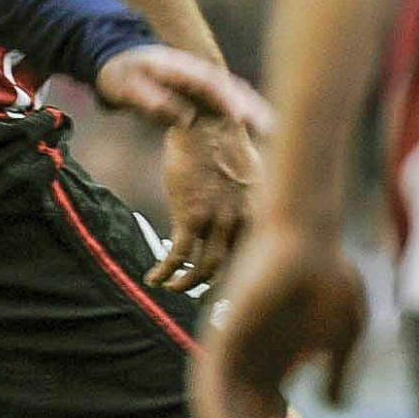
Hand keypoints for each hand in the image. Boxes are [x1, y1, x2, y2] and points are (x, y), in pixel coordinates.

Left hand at [93, 43, 271, 143]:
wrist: (123, 61)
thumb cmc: (122, 75)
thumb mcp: (125, 86)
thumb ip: (148, 98)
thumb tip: (183, 117)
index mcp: (179, 68)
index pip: (208, 83)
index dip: (225, 98)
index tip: (239, 116)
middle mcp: (197, 71)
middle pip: (228, 86)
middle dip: (249, 105)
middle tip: (267, 128)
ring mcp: (203, 79)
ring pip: (234, 91)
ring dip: (253, 108)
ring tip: (270, 130)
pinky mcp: (204, 90)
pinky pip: (229, 98)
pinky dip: (246, 109)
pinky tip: (262, 128)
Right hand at [147, 109, 256, 294]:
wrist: (205, 118)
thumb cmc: (224, 141)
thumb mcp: (251, 175)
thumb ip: (250, 202)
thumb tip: (245, 219)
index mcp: (264, 211)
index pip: (260, 256)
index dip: (244, 276)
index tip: (232, 288)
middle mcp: (246, 219)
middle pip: (235, 269)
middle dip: (217, 290)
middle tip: (203, 299)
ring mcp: (219, 219)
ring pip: (205, 269)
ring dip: (187, 284)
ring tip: (174, 287)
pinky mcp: (190, 215)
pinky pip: (177, 256)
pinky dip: (165, 272)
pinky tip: (154, 278)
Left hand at [191, 218, 365, 417]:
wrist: (307, 234)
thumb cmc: (327, 276)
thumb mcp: (342, 333)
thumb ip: (336, 370)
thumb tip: (335, 406)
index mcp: (271, 367)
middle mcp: (246, 365)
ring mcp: (232, 353)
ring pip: (223, 414)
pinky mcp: (221, 338)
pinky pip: (210, 385)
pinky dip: (213, 415)